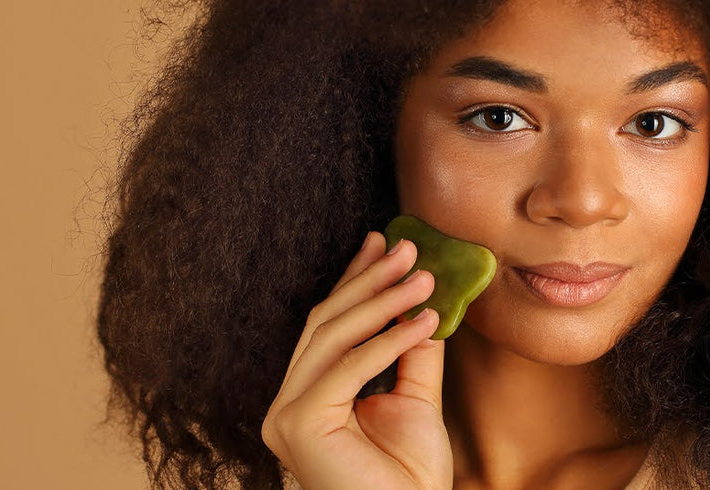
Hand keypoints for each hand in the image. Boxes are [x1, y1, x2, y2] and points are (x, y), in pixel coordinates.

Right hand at [262, 232, 452, 489]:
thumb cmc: (409, 475)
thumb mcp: (415, 398)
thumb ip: (411, 350)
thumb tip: (421, 299)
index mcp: (308, 395)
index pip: (329, 325)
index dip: (355, 280)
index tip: (382, 242)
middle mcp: (288, 402)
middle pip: (325, 323)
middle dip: (369, 281)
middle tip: (408, 249)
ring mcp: (286, 414)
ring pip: (332, 336)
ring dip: (382, 301)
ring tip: (424, 279)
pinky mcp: (298, 424)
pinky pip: (347, 368)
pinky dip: (387, 340)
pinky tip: (423, 320)